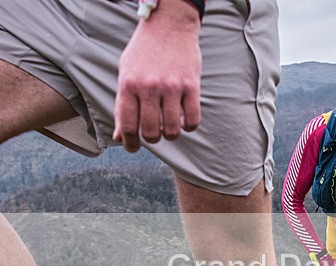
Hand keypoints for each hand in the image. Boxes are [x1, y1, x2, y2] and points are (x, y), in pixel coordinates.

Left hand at [114, 0, 201, 151]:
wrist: (169, 25)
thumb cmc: (144, 51)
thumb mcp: (126, 74)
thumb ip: (121, 105)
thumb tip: (119, 136)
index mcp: (128, 84)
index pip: (127, 124)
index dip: (130, 142)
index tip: (133, 148)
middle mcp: (149, 87)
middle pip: (151, 131)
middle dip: (152, 139)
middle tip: (154, 135)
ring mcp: (172, 87)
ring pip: (172, 130)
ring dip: (171, 135)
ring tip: (169, 129)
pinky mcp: (191, 86)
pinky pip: (193, 119)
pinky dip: (189, 126)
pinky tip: (185, 121)